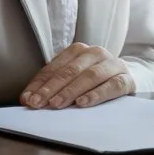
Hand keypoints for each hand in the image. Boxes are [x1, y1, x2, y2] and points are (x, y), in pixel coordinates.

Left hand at [20, 42, 134, 109]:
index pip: (56, 67)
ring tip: (58, 103)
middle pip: (71, 70)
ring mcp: (113, 64)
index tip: (28, 99)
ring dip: (72, 90)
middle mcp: (96, 53)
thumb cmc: (93, 80)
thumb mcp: (71, 78)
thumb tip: (27, 99)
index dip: (40, 83)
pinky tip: (83, 103)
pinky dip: (96, 94)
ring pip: (91, 76)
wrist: (125, 78)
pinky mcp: (126, 78)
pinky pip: (112, 85)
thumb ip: (51, 86)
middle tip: (40, 103)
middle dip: (53, 88)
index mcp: (79, 50)